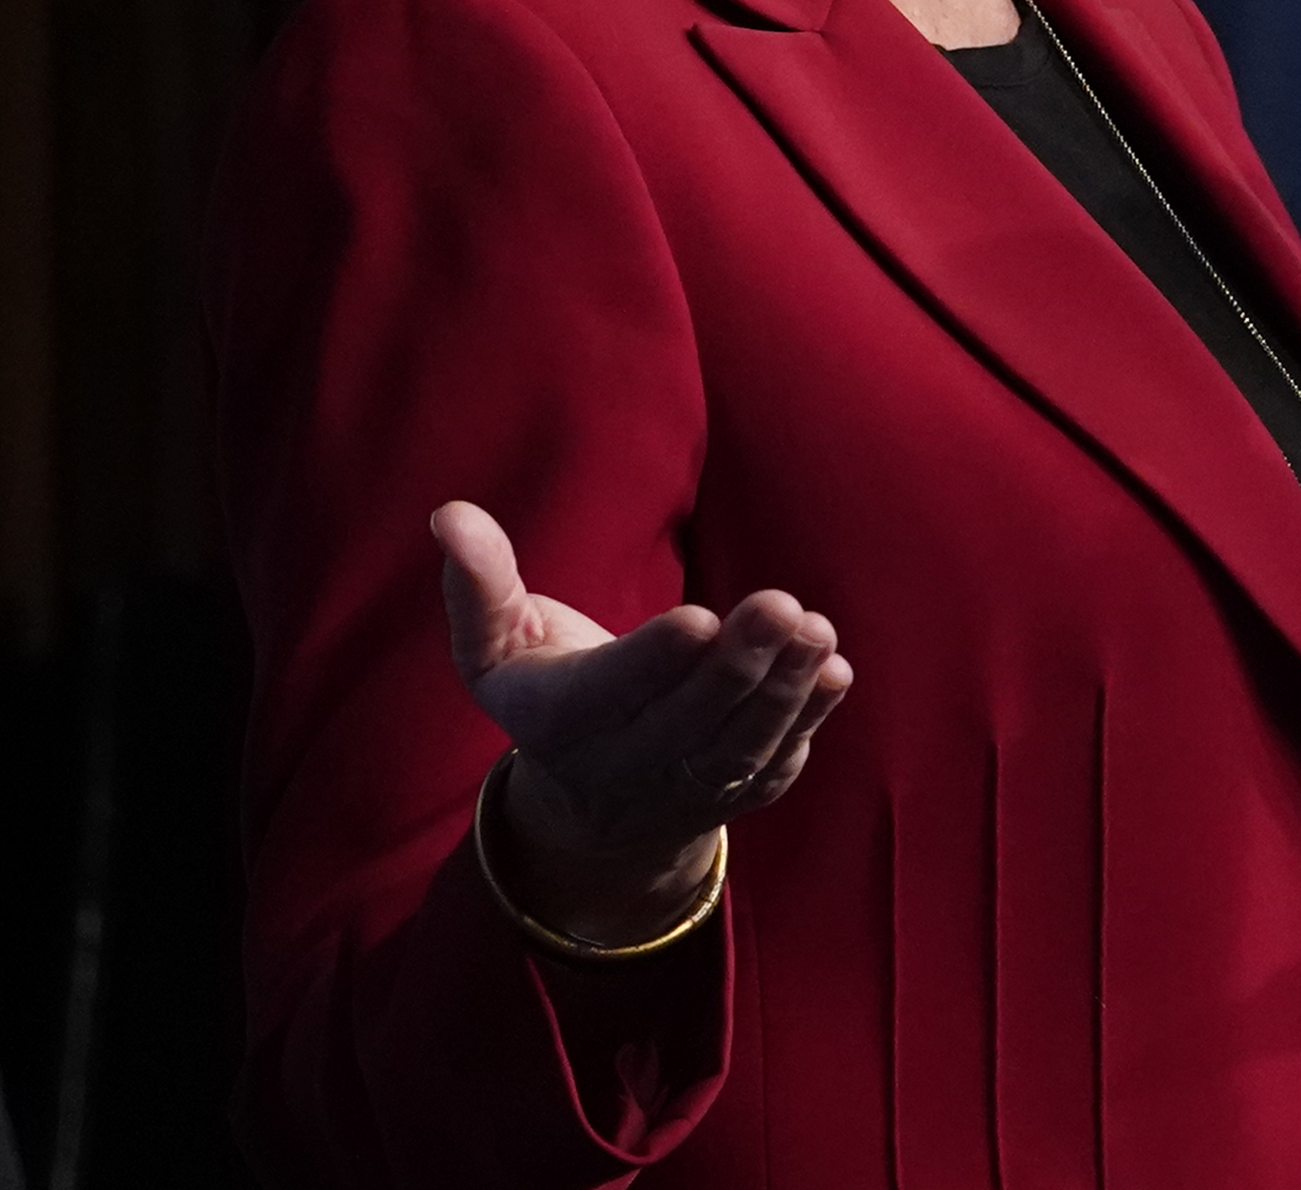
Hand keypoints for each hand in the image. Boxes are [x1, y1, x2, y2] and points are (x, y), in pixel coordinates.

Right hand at [432, 500, 853, 945]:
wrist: (593, 805)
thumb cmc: (548, 691)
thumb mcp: (498, 645)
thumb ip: (481, 583)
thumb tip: (450, 513)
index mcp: (558, 723)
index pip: (608, 695)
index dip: (653, 661)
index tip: (699, 618)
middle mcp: (623, 769)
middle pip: (686, 724)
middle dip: (736, 666)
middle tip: (780, 605)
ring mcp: (686, 790)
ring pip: (738, 746)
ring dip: (784, 690)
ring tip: (815, 630)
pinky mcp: (739, 794)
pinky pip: (777, 760)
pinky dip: (808, 719)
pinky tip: (831, 672)